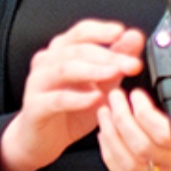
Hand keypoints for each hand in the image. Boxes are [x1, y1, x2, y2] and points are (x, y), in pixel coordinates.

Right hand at [0, 20, 144, 170]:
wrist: (41, 140)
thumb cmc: (69, 110)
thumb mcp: (100, 83)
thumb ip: (117, 59)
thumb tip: (135, 37)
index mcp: (62, 51)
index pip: (82, 32)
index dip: (102, 30)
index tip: (122, 33)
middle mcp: (47, 61)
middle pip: (78, 50)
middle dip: (108, 55)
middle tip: (131, 63)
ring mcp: (38, 82)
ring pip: (66, 69)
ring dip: (94, 71)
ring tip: (114, 74)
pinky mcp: (35, 105)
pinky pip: (58, 99)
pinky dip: (79, 98)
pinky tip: (96, 99)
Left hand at [96, 80, 170, 170]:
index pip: (162, 132)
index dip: (142, 113)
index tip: (135, 94)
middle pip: (141, 147)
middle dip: (120, 119)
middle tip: (114, 97)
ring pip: (130, 164)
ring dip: (111, 137)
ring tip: (105, 113)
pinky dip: (112, 158)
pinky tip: (107, 138)